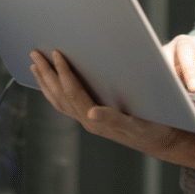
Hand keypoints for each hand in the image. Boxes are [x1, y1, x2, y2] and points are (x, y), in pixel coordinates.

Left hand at [29, 50, 180, 157]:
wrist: (160, 141)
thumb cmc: (152, 129)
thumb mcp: (136, 125)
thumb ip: (113, 119)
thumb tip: (91, 113)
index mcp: (96, 120)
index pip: (73, 91)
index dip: (63, 71)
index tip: (56, 53)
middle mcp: (87, 121)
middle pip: (60, 94)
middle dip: (47, 73)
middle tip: (34, 54)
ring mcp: (86, 121)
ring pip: (58, 100)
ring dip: (45, 81)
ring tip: (35, 65)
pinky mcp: (90, 119)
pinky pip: (64, 104)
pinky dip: (53, 91)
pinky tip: (49, 82)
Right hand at [162, 34, 194, 98]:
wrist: (182, 61)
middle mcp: (185, 42)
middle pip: (185, 50)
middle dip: (189, 69)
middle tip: (193, 87)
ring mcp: (169, 48)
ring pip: (165, 55)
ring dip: (168, 71)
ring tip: (172, 87)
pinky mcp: (156, 57)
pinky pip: (155, 64)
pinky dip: (157, 75)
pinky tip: (159, 87)